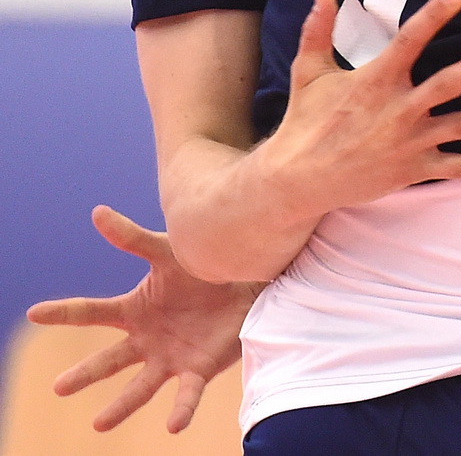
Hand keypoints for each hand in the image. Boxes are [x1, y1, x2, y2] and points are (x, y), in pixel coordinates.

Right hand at [24, 207, 254, 432]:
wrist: (248, 282)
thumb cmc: (202, 268)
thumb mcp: (168, 252)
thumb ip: (133, 238)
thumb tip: (97, 212)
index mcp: (135, 310)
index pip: (92, 312)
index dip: (64, 312)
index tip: (33, 312)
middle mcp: (146, 339)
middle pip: (110, 359)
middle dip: (85, 373)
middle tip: (58, 387)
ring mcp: (170, 357)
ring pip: (141, 386)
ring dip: (121, 406)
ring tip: (99, 424)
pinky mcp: (199, 369)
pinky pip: (187, 394)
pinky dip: (181, 410)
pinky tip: (172, 426)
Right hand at [256, 0, 460, 224]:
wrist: (296, 181)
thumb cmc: (305, 122)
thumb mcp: (308, 73)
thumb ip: (319, 31)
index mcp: (376, 80)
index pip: (410, 40)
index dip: (433, 16)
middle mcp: (398, 110)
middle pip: (448, 84)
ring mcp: (409, 142)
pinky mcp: (412, 169)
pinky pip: (454, 168)